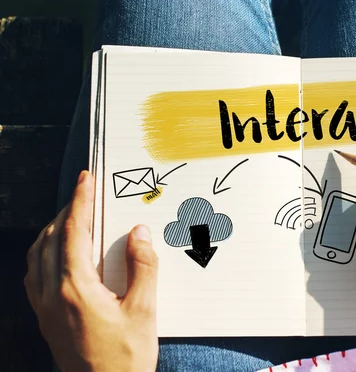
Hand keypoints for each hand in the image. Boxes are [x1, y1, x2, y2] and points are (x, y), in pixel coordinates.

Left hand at [24, 170, 158, 371]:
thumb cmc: (125, 359)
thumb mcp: (143, 311)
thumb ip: (143, 267)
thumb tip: (139, 232)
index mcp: (75, 289)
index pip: (74, 233)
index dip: (81, 201)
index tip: (86, 179)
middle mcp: (52, 295)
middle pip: (51, 239)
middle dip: (68, 209)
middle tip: (85, 191)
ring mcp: (43, 309)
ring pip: (37, 255)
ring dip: (53, 229)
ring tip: (73, 215)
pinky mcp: (44, 319)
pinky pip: (34, 274)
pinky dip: (44, 252)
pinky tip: (58, 253)